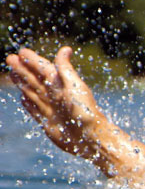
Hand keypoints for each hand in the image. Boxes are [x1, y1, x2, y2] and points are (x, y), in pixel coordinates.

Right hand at [6, 46, 111, 161]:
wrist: (90, 138)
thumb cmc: (85, 111)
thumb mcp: (75, 86)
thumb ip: (66, 69)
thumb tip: (65, 49)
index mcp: (62, 85)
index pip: (44, 69)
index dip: (33, 60)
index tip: (22, 51)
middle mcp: (55, 96)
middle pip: (35, 79)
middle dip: (23, 69)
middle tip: (10, 58)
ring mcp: (51, 109)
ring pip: (32, 92)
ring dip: (22, 82)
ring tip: (12, 73)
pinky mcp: (47, 122)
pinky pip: (34, 109)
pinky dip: (28, 103)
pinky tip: (22, 97)